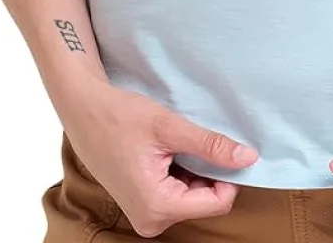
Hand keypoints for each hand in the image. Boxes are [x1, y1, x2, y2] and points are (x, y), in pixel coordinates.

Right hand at [56, 76, 258, 237]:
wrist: (84, 112)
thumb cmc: (121, 117)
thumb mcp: (170, 127)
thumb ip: (211, 146)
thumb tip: (248, 159)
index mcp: (158, 207)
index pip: (218, 201)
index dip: (229, 174)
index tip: (225, 145)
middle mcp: (151, 220)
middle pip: (206, 201)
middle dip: (209, 170)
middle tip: (194, 139)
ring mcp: (145, 215)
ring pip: (193, 196)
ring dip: (194, 170)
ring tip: (176, 143)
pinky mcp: (142, 205)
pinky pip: (177, 194)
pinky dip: (181, 172)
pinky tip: (168, 150)